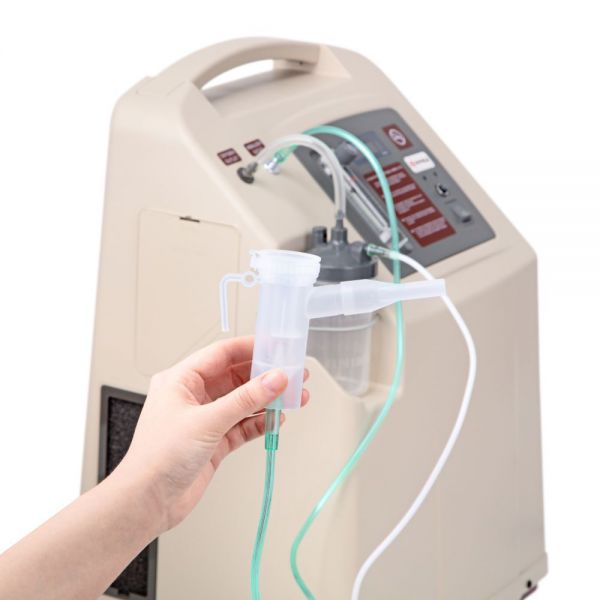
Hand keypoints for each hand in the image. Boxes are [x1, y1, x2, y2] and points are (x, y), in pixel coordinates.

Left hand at [114, 336, 308, 534]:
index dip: (251, 348)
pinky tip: (276, 420)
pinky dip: (260, 421)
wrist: (146, 502)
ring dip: (267, 400)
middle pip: (236, 377)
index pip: (222, 354)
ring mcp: (205, 419)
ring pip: (243, 401)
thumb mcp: (206, 421)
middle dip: (265, 375)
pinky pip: (243, 424)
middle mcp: (193, 396)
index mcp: (181, 380)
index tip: (276, 347)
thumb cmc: (157, 458)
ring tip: (294, 396)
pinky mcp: (214, 441)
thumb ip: (245, 399)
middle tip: (292, 373)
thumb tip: (274, 379)